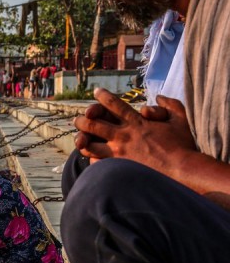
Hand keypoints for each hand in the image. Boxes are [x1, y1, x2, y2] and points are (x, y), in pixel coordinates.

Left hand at [74, 88, 195, 176]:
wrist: (182, 170)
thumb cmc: (183, 146)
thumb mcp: (180, 119)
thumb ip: (170, 105)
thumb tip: (159, 97)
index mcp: (136, 122)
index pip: (114, 105)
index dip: (103, 97)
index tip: (96, 92)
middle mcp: (124, 136)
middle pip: (93, 124)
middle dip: (83, 120)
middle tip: (78, 119)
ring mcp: (119, 153)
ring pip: (90, 144)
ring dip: (82, 140)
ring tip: (80, 139)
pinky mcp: (118, 168)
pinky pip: (97, 162)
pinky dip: (92, 159)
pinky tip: (91, 157)